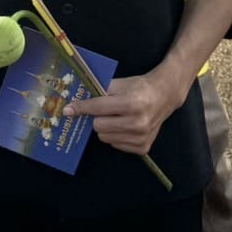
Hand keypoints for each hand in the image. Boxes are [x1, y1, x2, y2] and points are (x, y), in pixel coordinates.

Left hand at [64, 72, 181, 156]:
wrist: (164, 96)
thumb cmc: (139, 87)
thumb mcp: (121, 83)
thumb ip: (100, 91)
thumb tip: (76, 100)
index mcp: (131, 103)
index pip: (98, 108)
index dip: (81, 108)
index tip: (68, 110)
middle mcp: (138, 122)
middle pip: (98, 126)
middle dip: (96, 118)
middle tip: (103, 111)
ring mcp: (141, 137)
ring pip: (105, 138)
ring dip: (105, 128)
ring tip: (116, 118)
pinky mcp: (143, 147)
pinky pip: (115, 145)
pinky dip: (115, 136)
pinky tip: (124, 126)